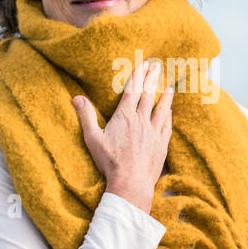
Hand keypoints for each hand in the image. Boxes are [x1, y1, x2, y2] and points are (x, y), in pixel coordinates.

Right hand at [73, 59, 173, 214]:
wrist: (131, 183)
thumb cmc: (110, 162)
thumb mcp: (93, 139)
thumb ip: (86, 116)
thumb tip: (77, 98)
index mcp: (125, 117)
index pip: (133, 91)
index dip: (137, 76)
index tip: (142, 65)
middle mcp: (141, 121)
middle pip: (148, 95)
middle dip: (152, 79)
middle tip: (156, 67)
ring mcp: (154, 132)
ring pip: (161, 109)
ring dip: (165, 96)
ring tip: (169, 87)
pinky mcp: (161, 144)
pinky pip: (167, 126)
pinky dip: (169, 117)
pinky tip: (170, 113)